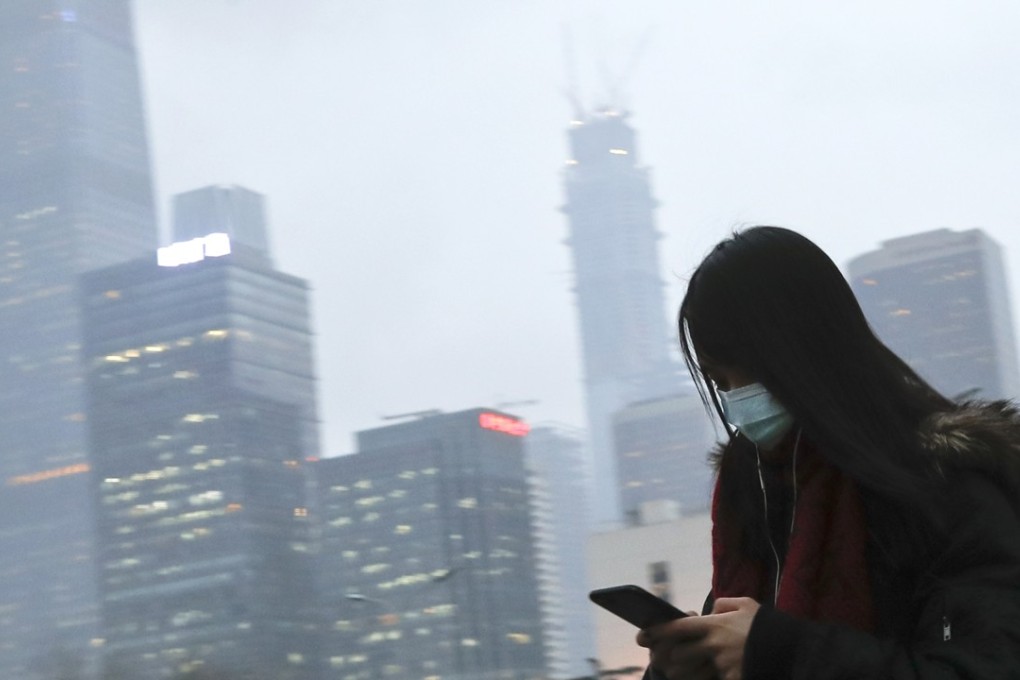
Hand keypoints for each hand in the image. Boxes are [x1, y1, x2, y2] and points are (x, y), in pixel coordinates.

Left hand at [637, 598, 759, 679]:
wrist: (795, 652)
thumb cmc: (768, 627)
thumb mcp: (747, 605)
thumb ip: (724, 604)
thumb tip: (710, 610)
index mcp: (716, 625)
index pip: (678, 627)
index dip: (656, 632)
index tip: (642, 635)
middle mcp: (715, 646)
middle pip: (677, 654)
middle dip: (663, 657)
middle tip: (655, 657)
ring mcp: (723, 667)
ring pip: (688, 673)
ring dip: (678, 672)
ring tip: (671, 669)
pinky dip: (701, 679)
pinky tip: (697, 675)